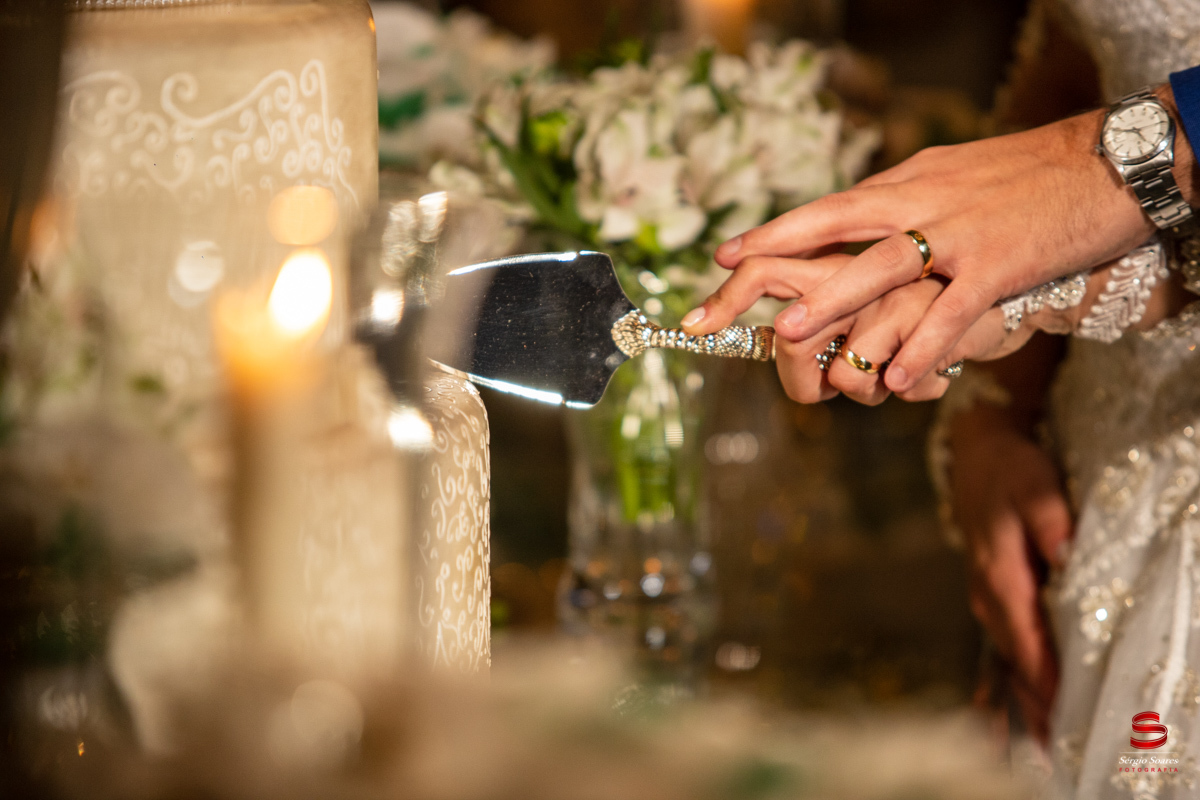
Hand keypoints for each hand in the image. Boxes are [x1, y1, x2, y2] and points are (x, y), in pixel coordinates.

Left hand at [693, 97, 1188, 392]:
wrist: (1102, 167)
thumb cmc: (1019, 178)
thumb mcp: (947, 178)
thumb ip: (899, 205)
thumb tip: (852, 225)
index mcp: (904, 185)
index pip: (826, 209)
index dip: (773, 233)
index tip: (723, 256)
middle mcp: (921, 204)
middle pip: (834, 229)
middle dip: (774, 264)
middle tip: (722, 297)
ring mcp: (958, 236)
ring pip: (883, 268)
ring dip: (831, 302)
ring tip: (783, 334)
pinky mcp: (999, 268)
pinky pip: (953, 313)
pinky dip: (924, 348)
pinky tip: (897, 380)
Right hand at [950, 411, 1071, 742]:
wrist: (976, 453)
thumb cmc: (1010, 471)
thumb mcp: (1035, 488)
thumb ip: (1051, 525)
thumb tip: (1065, 558)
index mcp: (999, 576)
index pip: (1026, 640)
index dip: (1045, 680)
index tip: (1062, 715)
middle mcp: (988, 595)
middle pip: (1016, 658)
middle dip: (1035, 702)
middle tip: (1057, 745)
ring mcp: (986, 596)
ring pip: (1010, 653)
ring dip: (1027, 692)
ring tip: (1047, 735)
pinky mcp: (991, 593)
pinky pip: (1008, 641)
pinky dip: (1021, 670)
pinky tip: (1031, 695)